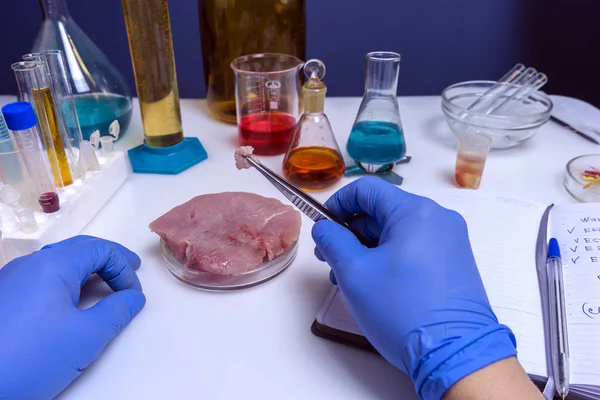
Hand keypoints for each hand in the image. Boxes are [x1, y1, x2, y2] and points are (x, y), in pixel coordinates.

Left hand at [0, 236, 145, 398]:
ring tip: (104, 284)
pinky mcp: (2, 297)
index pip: (100, 250)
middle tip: (130, 270)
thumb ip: (117, 312)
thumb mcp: (86, 337)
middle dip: (109, 258)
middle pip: (79, 248)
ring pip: (58, 261)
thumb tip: (133, 297)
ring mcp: (11, 279)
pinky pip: (41, 277)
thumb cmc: (30, 359)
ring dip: (86, 268)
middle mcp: (30, 264)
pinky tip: (70, 300)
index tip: (134, 295)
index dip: (124, 268)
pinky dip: (66, 280)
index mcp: (53, 266)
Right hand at [312, 177, 516, 399]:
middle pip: (383, 212)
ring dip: (368, 248)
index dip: (338, 203)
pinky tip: (374, 284)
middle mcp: (438, 218)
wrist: (456, 355)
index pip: (367, 190)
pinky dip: (390, 259)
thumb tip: (323, 228)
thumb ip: (333, 242)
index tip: (323, 227)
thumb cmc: (403, 309)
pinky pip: (415, 249)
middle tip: (329, 258)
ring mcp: (450, 241)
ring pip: (398, 233)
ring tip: (347, 277)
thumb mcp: (355, 273)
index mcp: (416, 211)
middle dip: (351, 232)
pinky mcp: (455, 263)